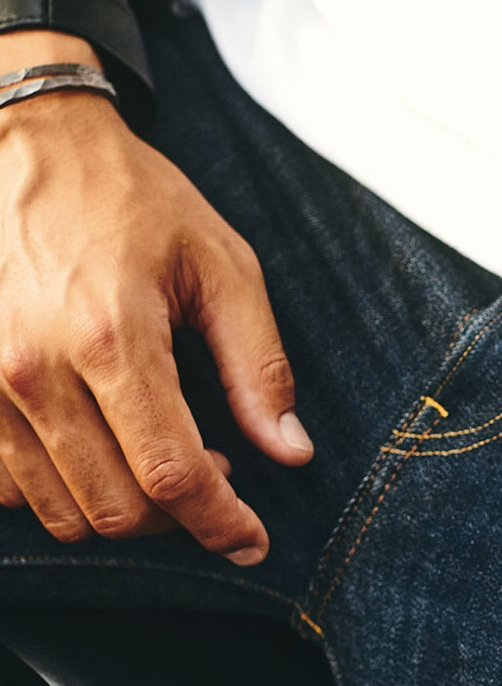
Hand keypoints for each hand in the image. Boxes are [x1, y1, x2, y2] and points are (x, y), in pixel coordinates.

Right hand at [0, 32, 310, 560]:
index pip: (171, 474)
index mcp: (110, 337)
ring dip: (124, 510)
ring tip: (161, 457)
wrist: (29, 144)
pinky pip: (8, 488)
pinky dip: (63, 492)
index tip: (251, 541)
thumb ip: (259, 368)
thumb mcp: (223, 267)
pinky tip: (101, 452)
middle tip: (217, 475)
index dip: (220, 524)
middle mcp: (32, 367)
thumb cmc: (134, 202)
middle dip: (179, 517)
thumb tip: (290, 453)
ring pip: (61, 511)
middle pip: (116, 507)